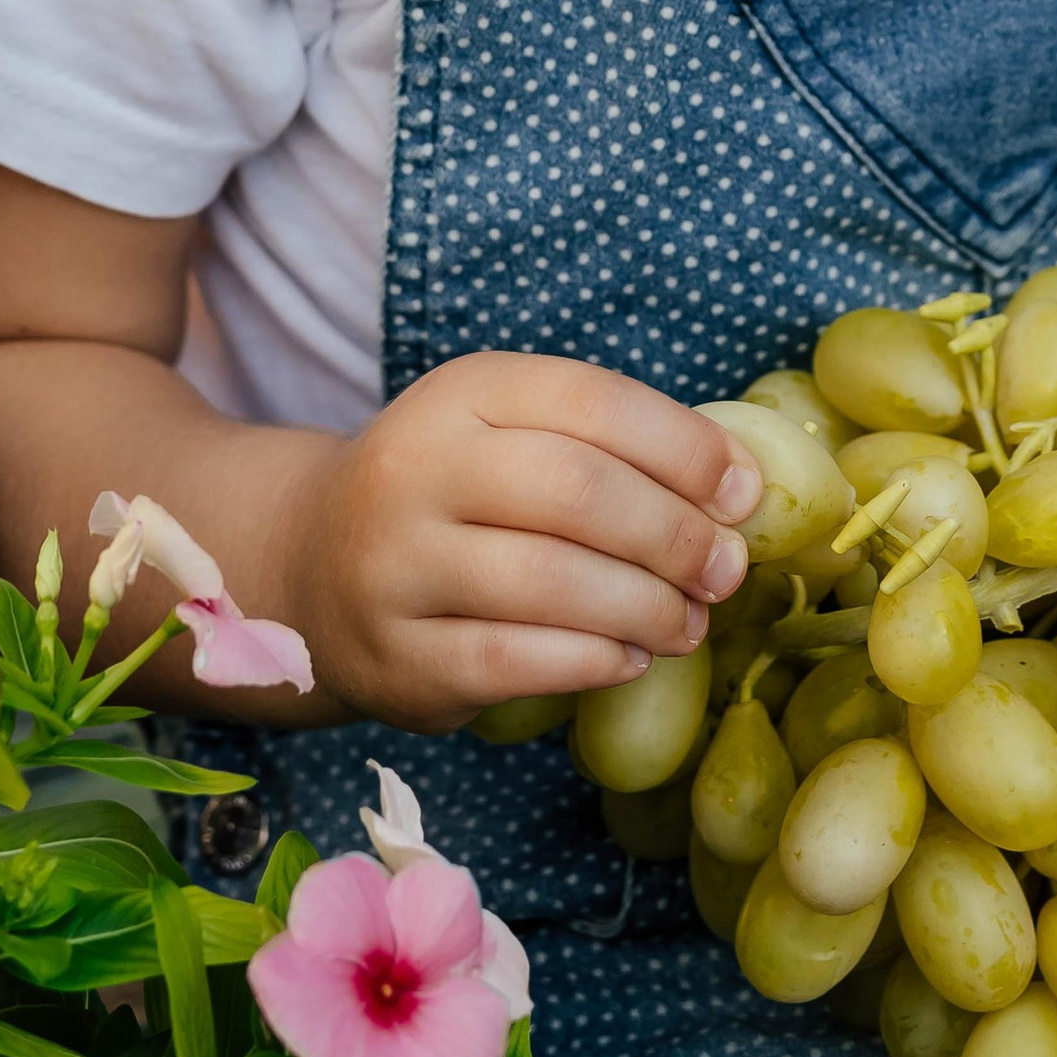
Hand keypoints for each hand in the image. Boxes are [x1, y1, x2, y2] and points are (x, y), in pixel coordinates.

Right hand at [284, 350, 761, 731]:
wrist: (314, 564)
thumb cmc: (455, 492)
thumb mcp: (512, 432)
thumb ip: (614, 446)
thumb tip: (743, 489)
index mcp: (463, 393)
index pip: (590, 401)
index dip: (683, 446)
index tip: (742, 491)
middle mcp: (418, 468)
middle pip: (575, 492)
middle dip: (674, 535)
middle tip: (725, 569)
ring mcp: (398, 566)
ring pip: (549, 584)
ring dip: (645, 608)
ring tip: (689, 622)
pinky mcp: (397, 658)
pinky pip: (515, 663)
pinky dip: (592, 662)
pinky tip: (628, 657)